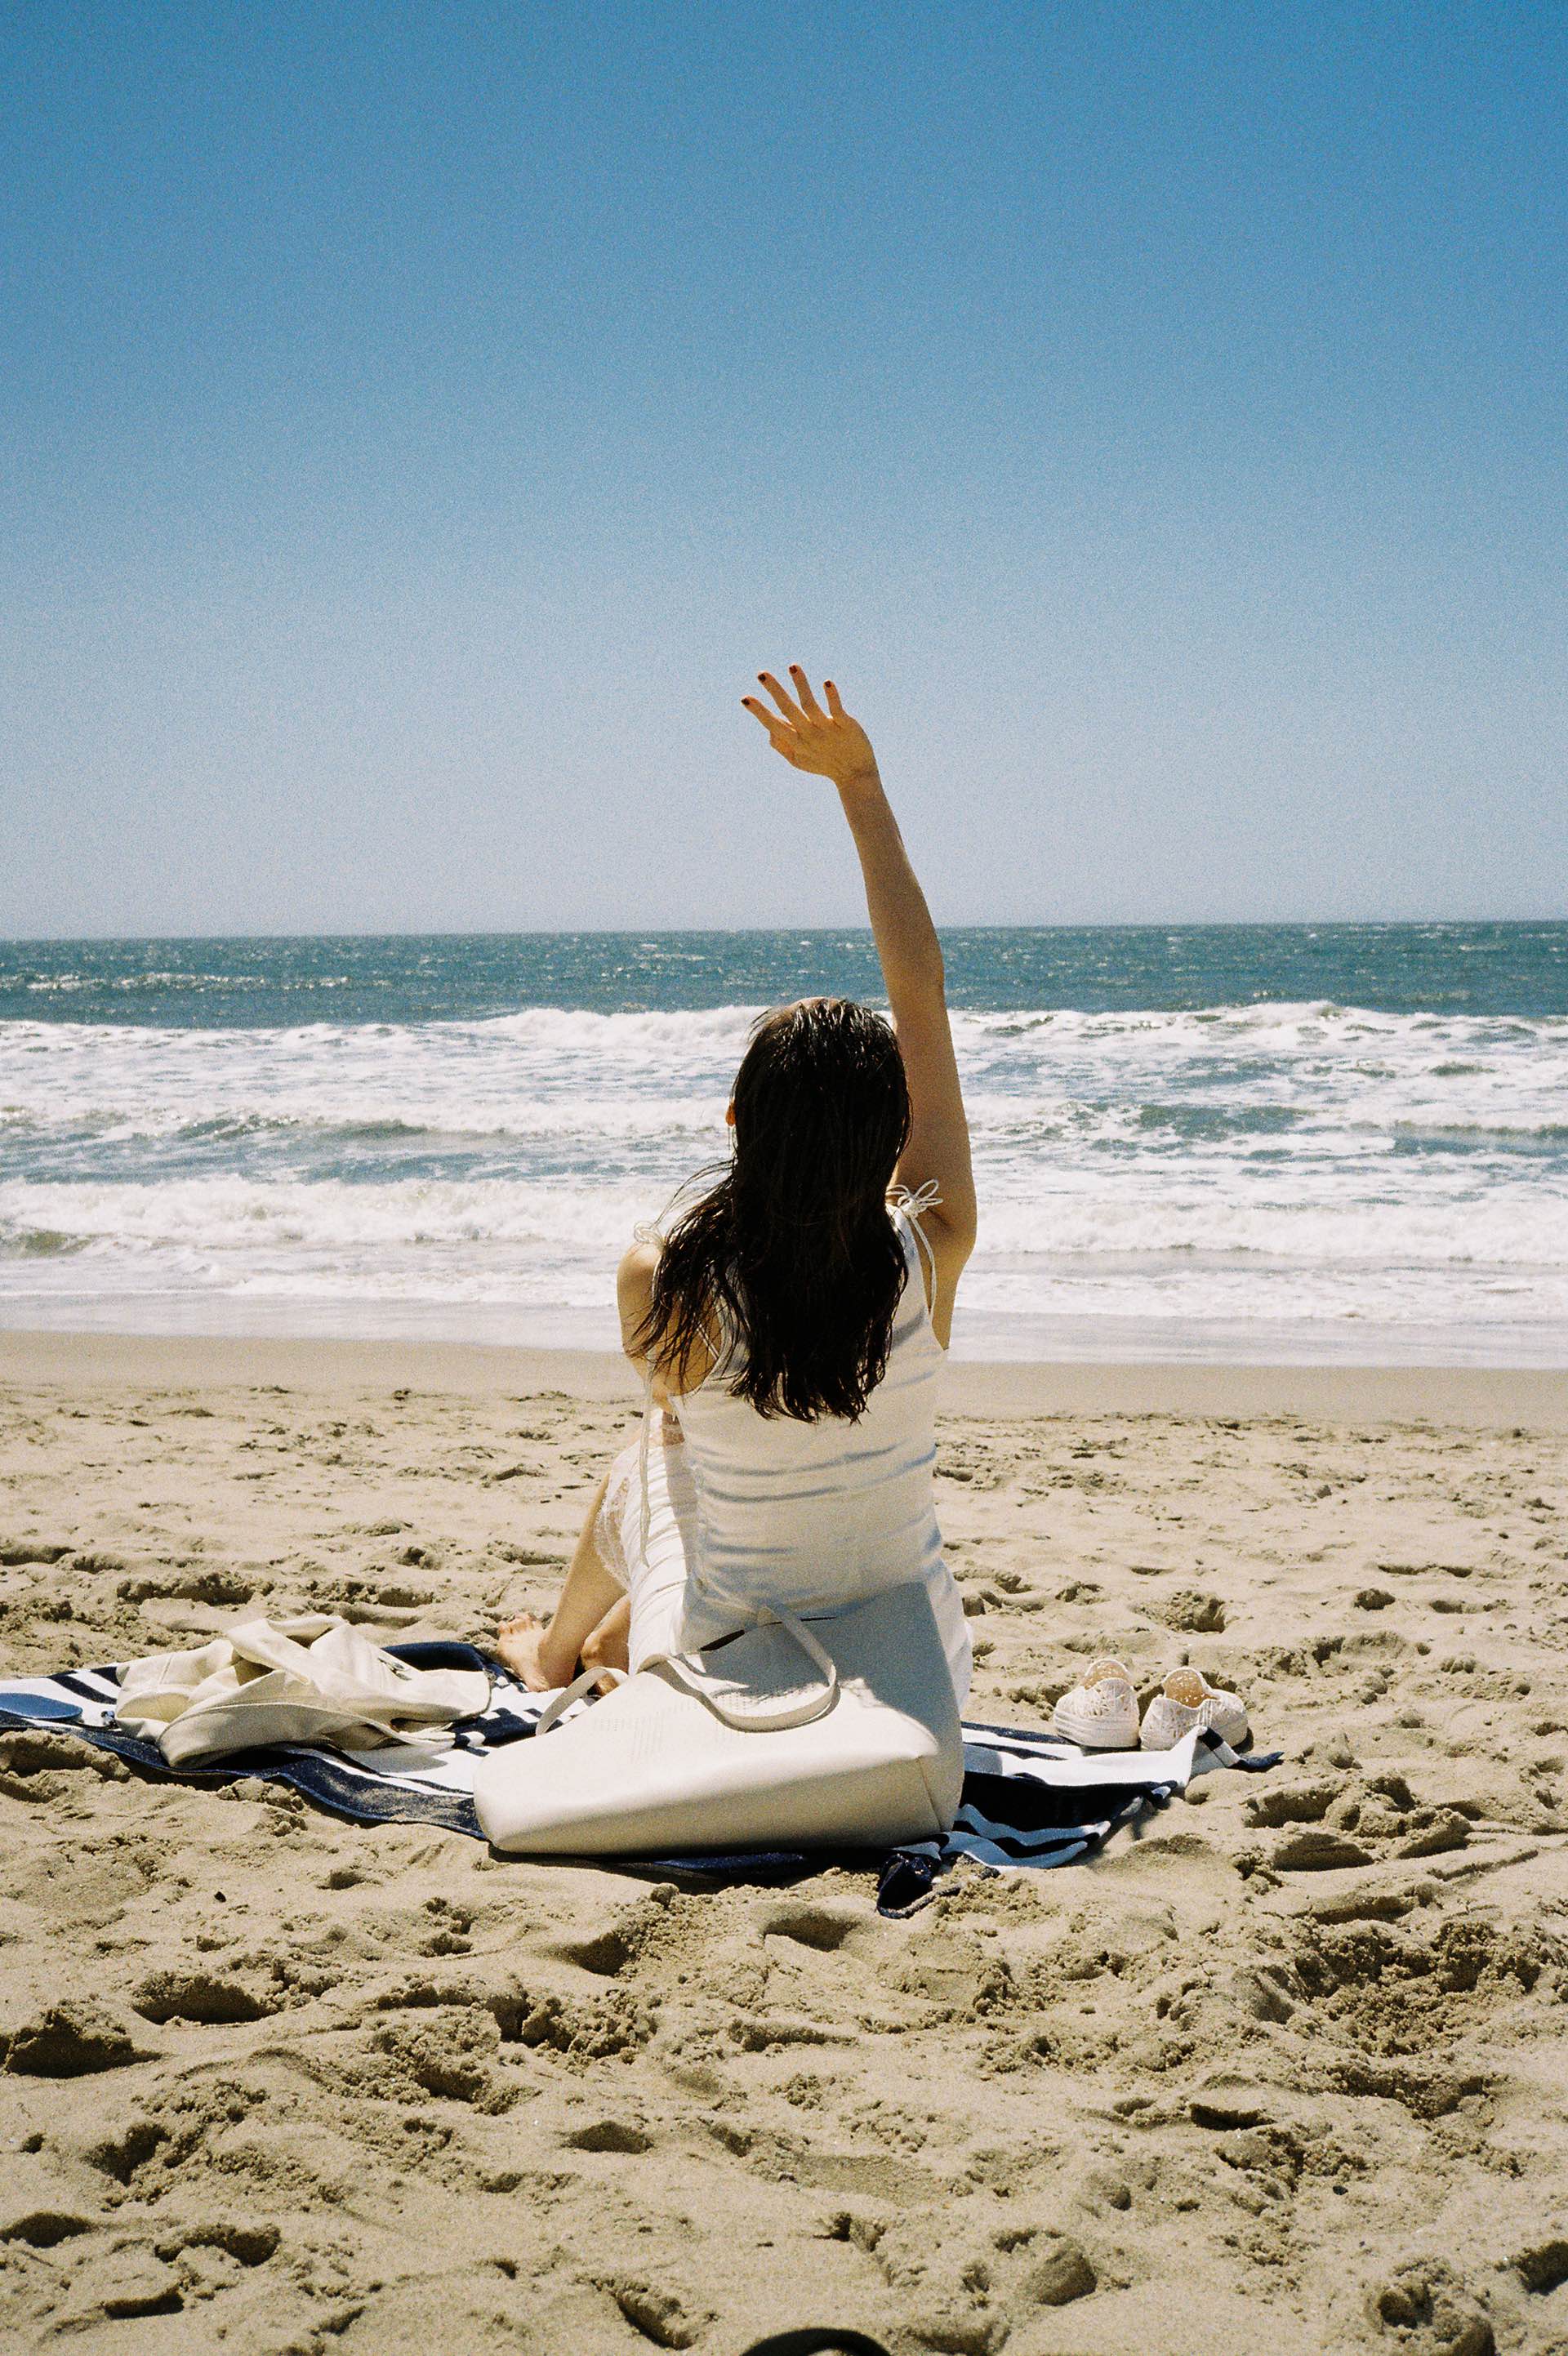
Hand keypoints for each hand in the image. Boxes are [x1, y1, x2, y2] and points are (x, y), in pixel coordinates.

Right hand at [742, 666, 879, 791]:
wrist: (855, 775)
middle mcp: (809, 735)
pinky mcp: (845, 726)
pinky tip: (827, 683)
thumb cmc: (823, 764)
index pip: (773, 725)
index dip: (759, 712)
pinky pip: (836, 710)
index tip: (745, 698)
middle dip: (775, 691)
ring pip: (810, 705)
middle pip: (789, 710)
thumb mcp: (798, 760)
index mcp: (796, 743)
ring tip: (793, 667)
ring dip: (801, 685)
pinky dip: (832, 697)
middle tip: (762, 674)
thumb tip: (768, 730)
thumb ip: (781, 745)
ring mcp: (826, 730)